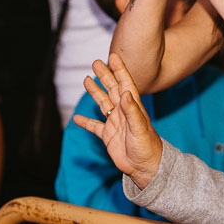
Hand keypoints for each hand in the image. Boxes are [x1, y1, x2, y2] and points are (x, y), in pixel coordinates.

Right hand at [74, 53, 163, 188]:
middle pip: (111, 89)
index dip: (119, 69)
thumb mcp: (139, 127)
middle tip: (95, 63)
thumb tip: (125, 93)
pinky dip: (86, 122)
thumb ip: (132, 111)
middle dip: (104, 76)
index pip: (124, 83)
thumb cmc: (147, 146)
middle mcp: (123, 111)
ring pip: (103, 103)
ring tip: (86, 80)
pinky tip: (77, 118)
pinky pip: (95, 126)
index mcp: (132, 106)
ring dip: (95, 92)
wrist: (144, 167)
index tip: (113, 56)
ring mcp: (115, 122)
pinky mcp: (108, 136)